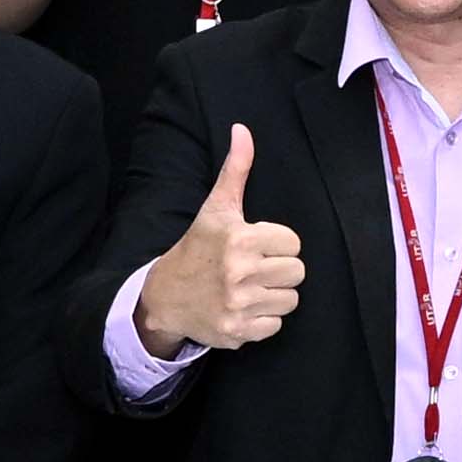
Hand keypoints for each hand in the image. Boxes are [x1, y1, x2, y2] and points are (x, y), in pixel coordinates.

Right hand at [136, 123, 305, 354]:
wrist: (164, 296)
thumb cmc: (197, 248)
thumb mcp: (216, 208)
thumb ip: (236, 170)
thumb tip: (242, 130)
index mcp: (239, 238)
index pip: (293, 243)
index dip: (278, 244)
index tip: (257, 245)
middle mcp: (239, 272)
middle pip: (297, 272)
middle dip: (280, 270)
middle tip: (256, 268)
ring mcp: (237, 304)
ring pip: (290, 300)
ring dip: (274, 295)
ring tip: (251, 288)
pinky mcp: (236, 331)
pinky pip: (275, 326)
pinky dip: (263, 320)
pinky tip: (244, 307)